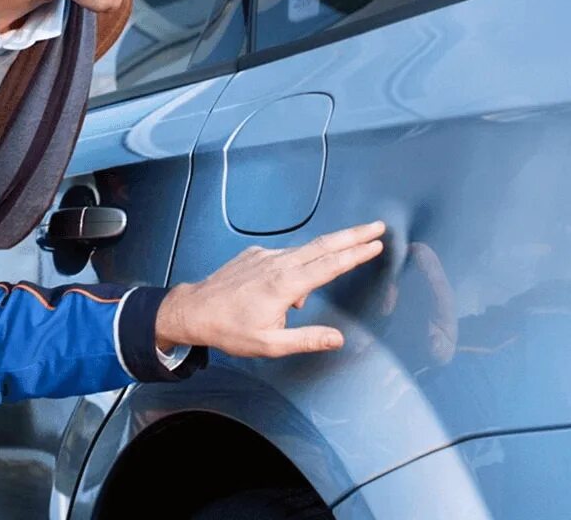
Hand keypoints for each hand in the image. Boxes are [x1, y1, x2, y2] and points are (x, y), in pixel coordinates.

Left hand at [155, 221, 385, 357]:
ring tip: (334, 262)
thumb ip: (307, 340)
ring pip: (304, 251)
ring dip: (328, 250)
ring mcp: (265, 256)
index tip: (375, 245)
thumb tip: (338, 338)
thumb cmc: (229, 329)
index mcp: (284, 285)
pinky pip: (285, 257)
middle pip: (323, 245)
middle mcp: (277, 264)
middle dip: (353, 235)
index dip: (355, 254)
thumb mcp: (269, 345)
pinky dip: (296, 266)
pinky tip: (285, 292)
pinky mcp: (255, 254)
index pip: (329, 265)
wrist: (193, 310)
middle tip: (377, 226)